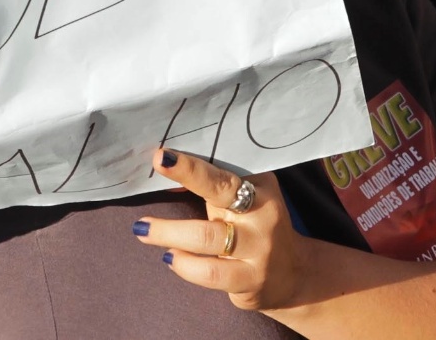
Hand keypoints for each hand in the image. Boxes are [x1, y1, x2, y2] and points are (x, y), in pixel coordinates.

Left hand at [135, 149, 307, 311]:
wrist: (292, 276)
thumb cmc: (253, 229)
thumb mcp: (240, 203)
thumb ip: (210, 187)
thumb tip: (164, 172)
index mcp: (260, 186)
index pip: (221, 170)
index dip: (190, 164)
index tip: (161, 156)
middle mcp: (263, 212)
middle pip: (220, 193)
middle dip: (184, 182)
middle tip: (153, 172)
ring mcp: (259, 248)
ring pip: (206, 236)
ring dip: (168, 233)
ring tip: (143, 230)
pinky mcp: (250, 279)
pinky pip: (210, 273)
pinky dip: (184, 264)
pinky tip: (169, 258)